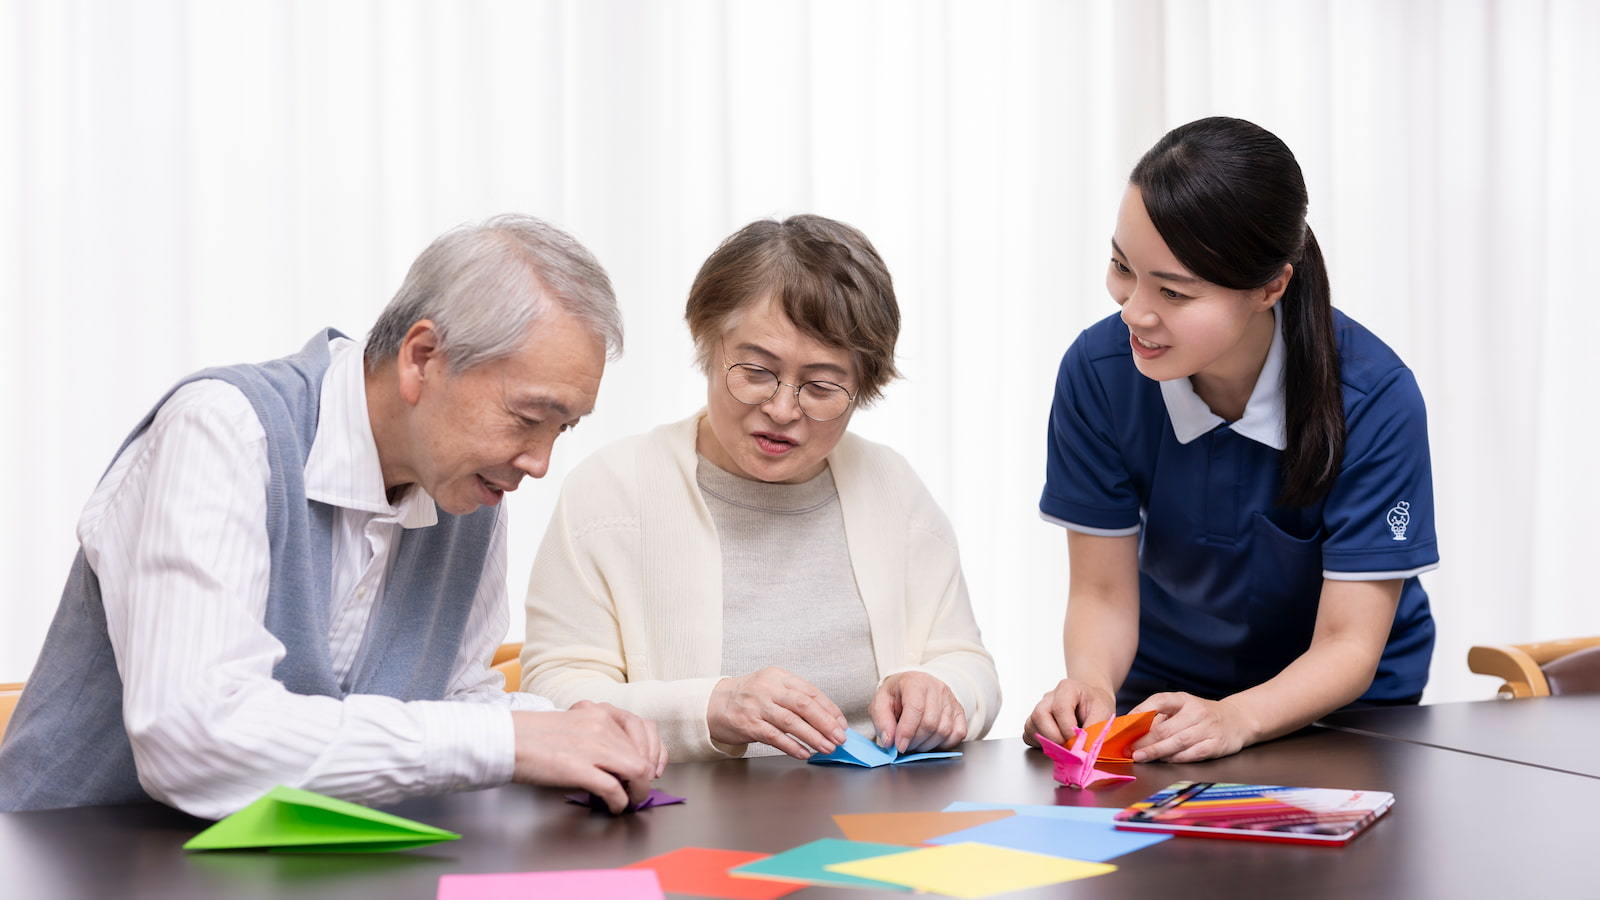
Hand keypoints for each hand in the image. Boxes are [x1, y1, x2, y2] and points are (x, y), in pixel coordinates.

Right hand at [509, 703, 662, 813]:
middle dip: (647, 777)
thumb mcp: (574, 723)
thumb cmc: (535, 735)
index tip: (654, 768)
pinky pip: (613, 788)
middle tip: (641, 790)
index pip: (644, 728)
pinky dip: (620, 801)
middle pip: (643, 754)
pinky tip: (615, 806)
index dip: (655, 752)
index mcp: (601, 711)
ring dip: (638, 791)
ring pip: (636, 770)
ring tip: (632, 800)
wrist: (507, 739)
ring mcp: (592, 746)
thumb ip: (598, 732)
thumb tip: (619, 757)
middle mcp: (601, 725)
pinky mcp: (579, 768)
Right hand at [707, 666, 847, 759]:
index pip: (810, 692)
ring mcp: (757, 706)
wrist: (715, 704)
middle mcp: (768, 689)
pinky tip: (804, 753)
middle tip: (839, 737)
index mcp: (779, 677)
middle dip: (825, 723)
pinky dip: (792, 746)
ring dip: (813, 737)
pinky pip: (774, 737)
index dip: (829, 709)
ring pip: (791, 722)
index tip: (841, 723)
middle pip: (803, 705)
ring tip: (827, 747)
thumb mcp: (772, 687)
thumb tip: (827, 719)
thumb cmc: (749, 697)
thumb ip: (796, 697)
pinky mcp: (748, 724)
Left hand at [869, 672, 966, 752]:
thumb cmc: (897, 695)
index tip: (899, 746)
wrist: (915, 686)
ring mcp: (951, 700)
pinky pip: (958, 734)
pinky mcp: (960, 711)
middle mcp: (937, 688)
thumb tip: (889, 741)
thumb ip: (882, 721)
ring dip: (927, 745)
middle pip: (930, 723)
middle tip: (905, 746)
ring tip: (915, 743)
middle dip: (915, 741)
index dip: (907, 731)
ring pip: (944, 731)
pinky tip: (931, 741)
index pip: (916, 709)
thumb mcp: (880, 702)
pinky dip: (944, 744)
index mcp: (915, 682)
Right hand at [1022, 678, 1114, 748]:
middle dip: (1055, 737)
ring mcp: (1039, 709)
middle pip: (1040, 715)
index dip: (1068, 729)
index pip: (1060, 708)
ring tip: (1066, 745)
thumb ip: (1094, 731)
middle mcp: (1049, 697)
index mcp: (1067, 688)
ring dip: (1048, 742)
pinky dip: (1040, 744)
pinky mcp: (1034, 723)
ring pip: (1031, 726)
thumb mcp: (1104, 714)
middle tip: (1070, 746)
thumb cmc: (1096, 705)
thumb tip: (1085, 751)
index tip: (1078, 742)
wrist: (1091, 702)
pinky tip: (1056, 745)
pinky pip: (1029, 735)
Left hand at [1127, 692, 1256, 762]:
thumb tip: (1133, 729)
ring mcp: (1208, 729)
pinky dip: (1175, 759)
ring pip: (1177, 743)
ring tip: (1140, 757)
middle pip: (1166, 728)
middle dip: (1144, 741)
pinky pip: (1191, 754)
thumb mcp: (1183, 707)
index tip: (1126, 724)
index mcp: (1184, 699)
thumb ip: (1161, 716)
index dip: (1141, 711)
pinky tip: (1163, 761)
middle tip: (1128, 749)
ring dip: (1156, 752)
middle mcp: (1197, 712)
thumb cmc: (1201, 715)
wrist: (1237, 720)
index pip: (1160, 700)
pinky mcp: (1216, 745)